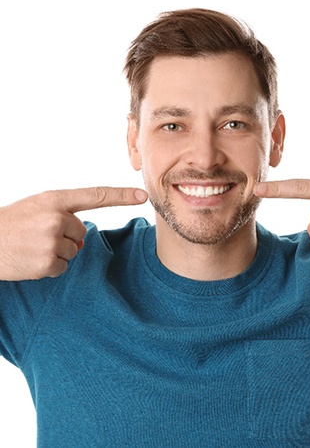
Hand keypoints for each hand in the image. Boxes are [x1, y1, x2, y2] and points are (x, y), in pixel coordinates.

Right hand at [0, 187, 147, 279]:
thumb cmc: (11, 224)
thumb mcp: (36, 208)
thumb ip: (63, 214)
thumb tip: (83, 238)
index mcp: (54, 200)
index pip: (95, 196)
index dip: (121, 196)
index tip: (142, 196)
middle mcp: (56, 217)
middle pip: (82, 232)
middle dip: (66, 237)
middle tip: (39, 236)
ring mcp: (52, 240)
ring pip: (74, 251)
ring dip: (57, 252)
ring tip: (32, 246)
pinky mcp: (47, 262)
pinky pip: (63, 267)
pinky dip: (49, 267)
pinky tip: (31, 259)